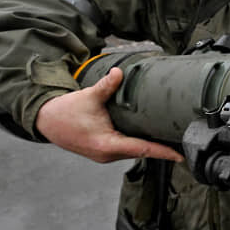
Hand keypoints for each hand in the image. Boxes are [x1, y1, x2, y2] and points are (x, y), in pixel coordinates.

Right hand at [36, 67, 183, 163]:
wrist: (47, 121)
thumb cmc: (66, 112)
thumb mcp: (88, 97)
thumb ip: (106, 86)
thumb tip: (119, 73)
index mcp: (106, 145)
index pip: (141, 149)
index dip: (162, 152)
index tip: (180, 156)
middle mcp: (108, 154)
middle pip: (141, 152)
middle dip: (161, 148)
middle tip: (182, 141)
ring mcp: (105, 155)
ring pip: (134, 151)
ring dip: (150, 146)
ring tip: (171, 139)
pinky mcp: (104, 151)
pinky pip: (126, 149)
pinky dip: (138, 143)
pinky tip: (150, 136)